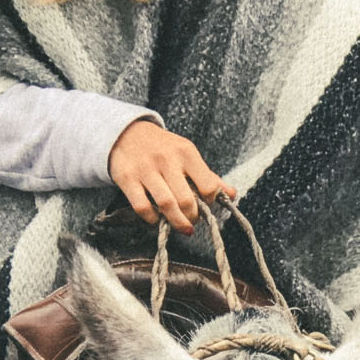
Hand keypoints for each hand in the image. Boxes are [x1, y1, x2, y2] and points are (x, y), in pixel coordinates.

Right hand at [109, 119, 234, 232]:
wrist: (126, 133)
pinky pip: (142, 207)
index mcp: (186, 152)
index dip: (210, 201)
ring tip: (182, 226)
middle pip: (186, 199)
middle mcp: (167, 160)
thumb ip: (208, 176)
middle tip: (192, 221)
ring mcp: (145, 169)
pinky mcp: (127, 179)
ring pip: (166, 204)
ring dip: (177, 222)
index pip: (208, 185)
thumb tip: (232, 194)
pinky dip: (152, 219)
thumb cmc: (163, 148)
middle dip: (192, 217)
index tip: (206, 204)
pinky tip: (158, 219)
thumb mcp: (187, 155)